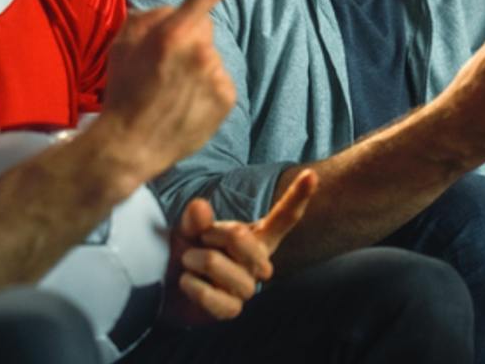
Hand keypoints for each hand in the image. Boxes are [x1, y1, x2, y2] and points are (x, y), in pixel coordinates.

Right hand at [99, 0, 263, 179]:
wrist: (130, 145)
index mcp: (174, 32)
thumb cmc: (123, 90)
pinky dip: (205, 89)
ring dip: (196, 66)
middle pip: (204, 27)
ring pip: (211, 57)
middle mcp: (201, 50)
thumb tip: (176, 11)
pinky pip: (219, 80)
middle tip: (162, 65)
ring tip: (170, 91)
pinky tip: (185, 104)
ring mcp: (217, 75)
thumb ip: (151, 16)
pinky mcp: (228, 98)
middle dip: (188, 37)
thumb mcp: (123, 43)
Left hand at [165, 169, 318, 324]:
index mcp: (258, 236)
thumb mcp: (192, 227)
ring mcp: (248, 287)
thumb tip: (200, 206)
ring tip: (189, 262)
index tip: (310, 174)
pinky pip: (213, 296)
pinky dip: (193, 286)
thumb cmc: (191, 250)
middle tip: (201, 239)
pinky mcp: (232, 309)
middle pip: (240, 236)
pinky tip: (189, 283)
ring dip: (194, 260)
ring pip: (216, 263)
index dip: (298, 196)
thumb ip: (197, 217)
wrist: (174, 286)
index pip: (284, 217)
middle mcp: (259, 261)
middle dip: (211, 233)